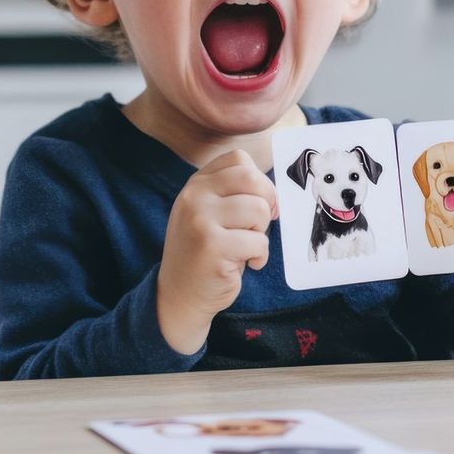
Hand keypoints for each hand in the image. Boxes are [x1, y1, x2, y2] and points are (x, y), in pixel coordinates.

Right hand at [157, 149, 277, 353]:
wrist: (180, 293)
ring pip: (258, 210)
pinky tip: (246, 264)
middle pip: (252, 179)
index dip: (259, 181)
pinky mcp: (212, 247)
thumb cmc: (206, 251)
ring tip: (246, 247)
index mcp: (196, 184)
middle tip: (259, 226)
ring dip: (261, 233)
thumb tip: (274, 194)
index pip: (238, 159)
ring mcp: (200, 220)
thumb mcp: (210, 212)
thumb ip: (234, 193)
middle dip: (266, 203)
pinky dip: (260, 256)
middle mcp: (194, 196)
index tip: (258, 202)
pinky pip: (258, 242)